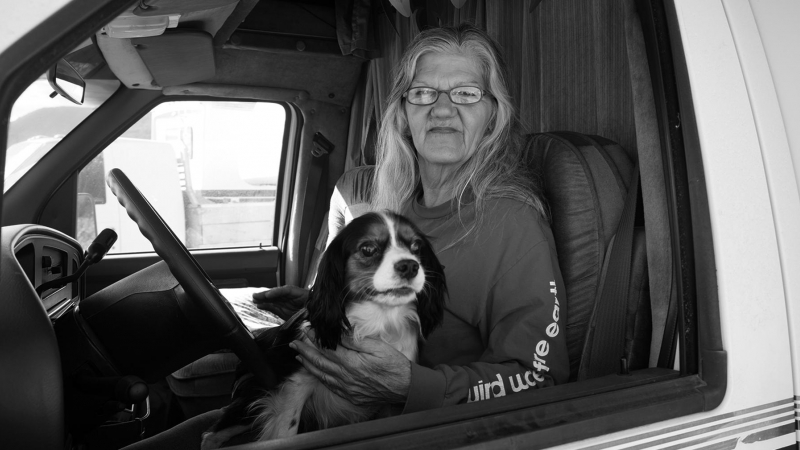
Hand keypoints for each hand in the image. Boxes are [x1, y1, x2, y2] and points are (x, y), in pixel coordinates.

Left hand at [252, 286, 308, 320]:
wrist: (315, 312)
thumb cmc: (302, 314)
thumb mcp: (284, 314)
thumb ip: (273, 309)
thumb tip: (260, 306)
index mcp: (283, 302)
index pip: (271, 301)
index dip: (263, 301)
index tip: (255, 303)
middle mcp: (285, 297)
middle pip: (272, 296)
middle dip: (262, 296)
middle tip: (253, 298)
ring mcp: (290, 293)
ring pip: (276, 292)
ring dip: (266, 294)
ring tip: (258, 296)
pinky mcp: (295, 291)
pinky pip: (284, 290)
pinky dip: (276, 292)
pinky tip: (268, 295)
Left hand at [290, 334, 410, 405]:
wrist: (404, 387)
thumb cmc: (393, 364)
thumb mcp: (376, 346)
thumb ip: (354, 341)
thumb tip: (337, 333)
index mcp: (351, 362)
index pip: (326, 348)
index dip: (314, 339)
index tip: (307, 330)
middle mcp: (345, 376)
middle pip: (319, 361)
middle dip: (305, 351)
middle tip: (295, 343)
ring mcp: (346, 387)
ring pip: (321, 374)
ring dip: (308, 364)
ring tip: (298, 356)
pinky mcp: (349, 395)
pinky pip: (329, 385)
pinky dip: (318, 377)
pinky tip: (314, 372)